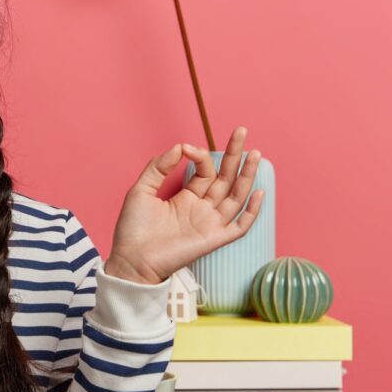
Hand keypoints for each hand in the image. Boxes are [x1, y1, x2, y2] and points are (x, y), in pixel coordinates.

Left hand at [105, 126, 264, 284]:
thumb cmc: (133, 229)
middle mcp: (201, 209)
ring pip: (236, 196)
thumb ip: (158, 167)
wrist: (131, 260)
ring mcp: (209, 223)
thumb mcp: (141, 190)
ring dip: (247, 175)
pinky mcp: (213, 239)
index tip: (187, 147)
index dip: (200, 156)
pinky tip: (259, 192)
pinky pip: (239, 226)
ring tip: (255, 153)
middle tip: (241, 131)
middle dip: (234, 155)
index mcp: (186, 197)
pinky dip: (251, 212)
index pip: (204, 172)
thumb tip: (180, 146)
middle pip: (225, 178)